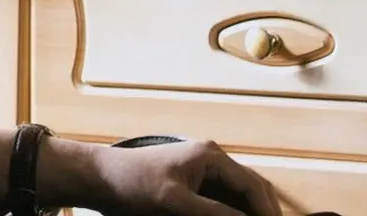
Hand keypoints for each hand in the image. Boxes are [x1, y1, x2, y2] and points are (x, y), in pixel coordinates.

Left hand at [82, 139, 282, 215]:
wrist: (100, 177)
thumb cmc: (132, 183)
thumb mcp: (174, 201)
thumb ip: (213, 212)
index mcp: (211, 155)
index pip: (252, 185)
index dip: (266, 210)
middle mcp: (212, 159)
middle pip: (251, 188)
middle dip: (262, 210)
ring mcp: (203, 170)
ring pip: (238, 195)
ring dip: (247, 210)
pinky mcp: (193, 182)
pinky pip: (222, 198)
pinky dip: (231, 210)